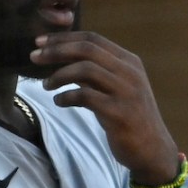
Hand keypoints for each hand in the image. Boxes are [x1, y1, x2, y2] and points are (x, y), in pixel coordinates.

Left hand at [30, 31, 179, 183]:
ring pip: (85, 69)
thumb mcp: (117, 87)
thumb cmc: (129, 117)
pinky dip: (66, 97)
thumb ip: (97, 70)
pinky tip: (59, 102)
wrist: (152, 149)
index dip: (63, 38)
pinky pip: (85, 96)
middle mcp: (131, 73)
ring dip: (59, 75)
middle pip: (87, 49)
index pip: (93, 38)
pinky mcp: (120, 113)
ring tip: (46, 85)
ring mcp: (127, 93)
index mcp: (130, 62)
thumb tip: (62, 54)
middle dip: (56, 51)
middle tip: (34, 58)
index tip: (40, 42)